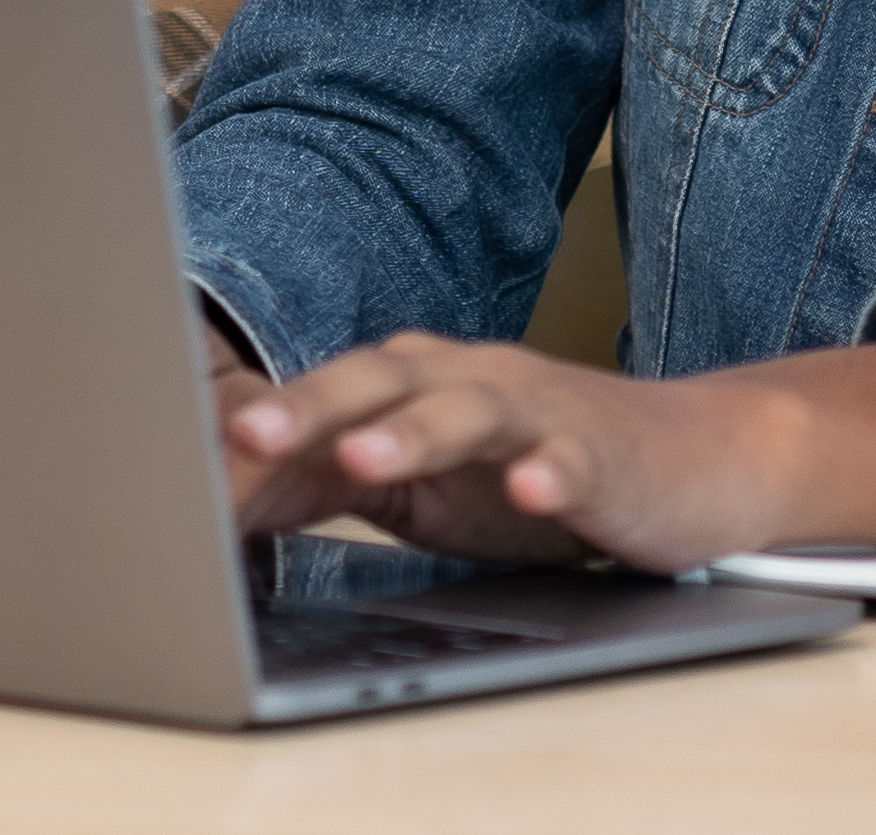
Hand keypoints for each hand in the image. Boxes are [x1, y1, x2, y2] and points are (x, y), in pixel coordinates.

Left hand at [215, 330, 875, 573]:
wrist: (694, 459)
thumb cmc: (541, 471)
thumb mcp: (427, 485)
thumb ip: (336, 480)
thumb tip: (226, 497)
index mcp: (416, 385)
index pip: (324, 401)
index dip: (256, 430)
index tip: (181, 462)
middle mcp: (470, 380)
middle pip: (382, 378)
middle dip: (313, 404)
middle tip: (248, 433)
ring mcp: (539, 411)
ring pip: (470, 408)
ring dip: (418, 431)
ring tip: (368, 458)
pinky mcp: (603, 453)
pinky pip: (574, 460)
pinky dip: (551, 474)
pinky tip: (533, 492)